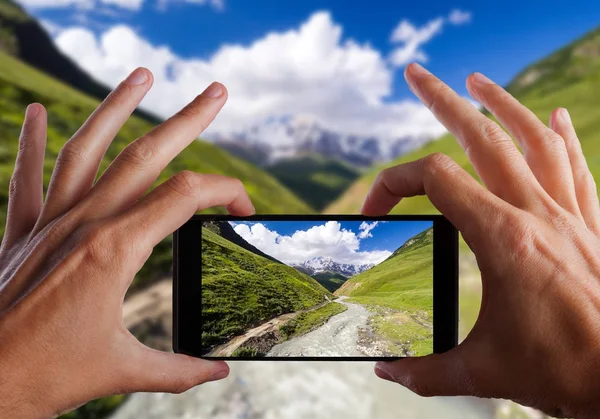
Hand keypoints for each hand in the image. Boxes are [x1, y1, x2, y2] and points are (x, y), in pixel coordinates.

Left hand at [0, 68, 253, 417]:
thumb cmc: (45, 376)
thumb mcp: (122, 370)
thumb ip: (179, 370)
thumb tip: (219, 372)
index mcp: (116, 250)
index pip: (187, 196)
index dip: (227, 192)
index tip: (245, 208)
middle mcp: (84, 224)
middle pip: (146, 155)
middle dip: (188, 120)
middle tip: (216, 92)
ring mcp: (50, 223)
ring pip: (87, 149)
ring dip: (116, 108)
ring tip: (141, 75)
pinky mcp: (23, 234)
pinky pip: (27, 178)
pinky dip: (32, 143)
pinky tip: (37, 112)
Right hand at [363, 63, 599, 417]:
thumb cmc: (565, 372)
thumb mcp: (484, 372)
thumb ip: (426, 372)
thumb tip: (387, 372)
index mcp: (502, 238)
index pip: (434, 180)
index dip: (391, 185)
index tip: (374, 210)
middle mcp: (536, 214)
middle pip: (481, 137)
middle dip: (442, 100)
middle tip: (417, 74)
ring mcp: (568, 215)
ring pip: (533, 139)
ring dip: (501, 104)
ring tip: (477, 81)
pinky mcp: (591, 227)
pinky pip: (574, 167)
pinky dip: (561, 137)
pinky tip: (554, 116)